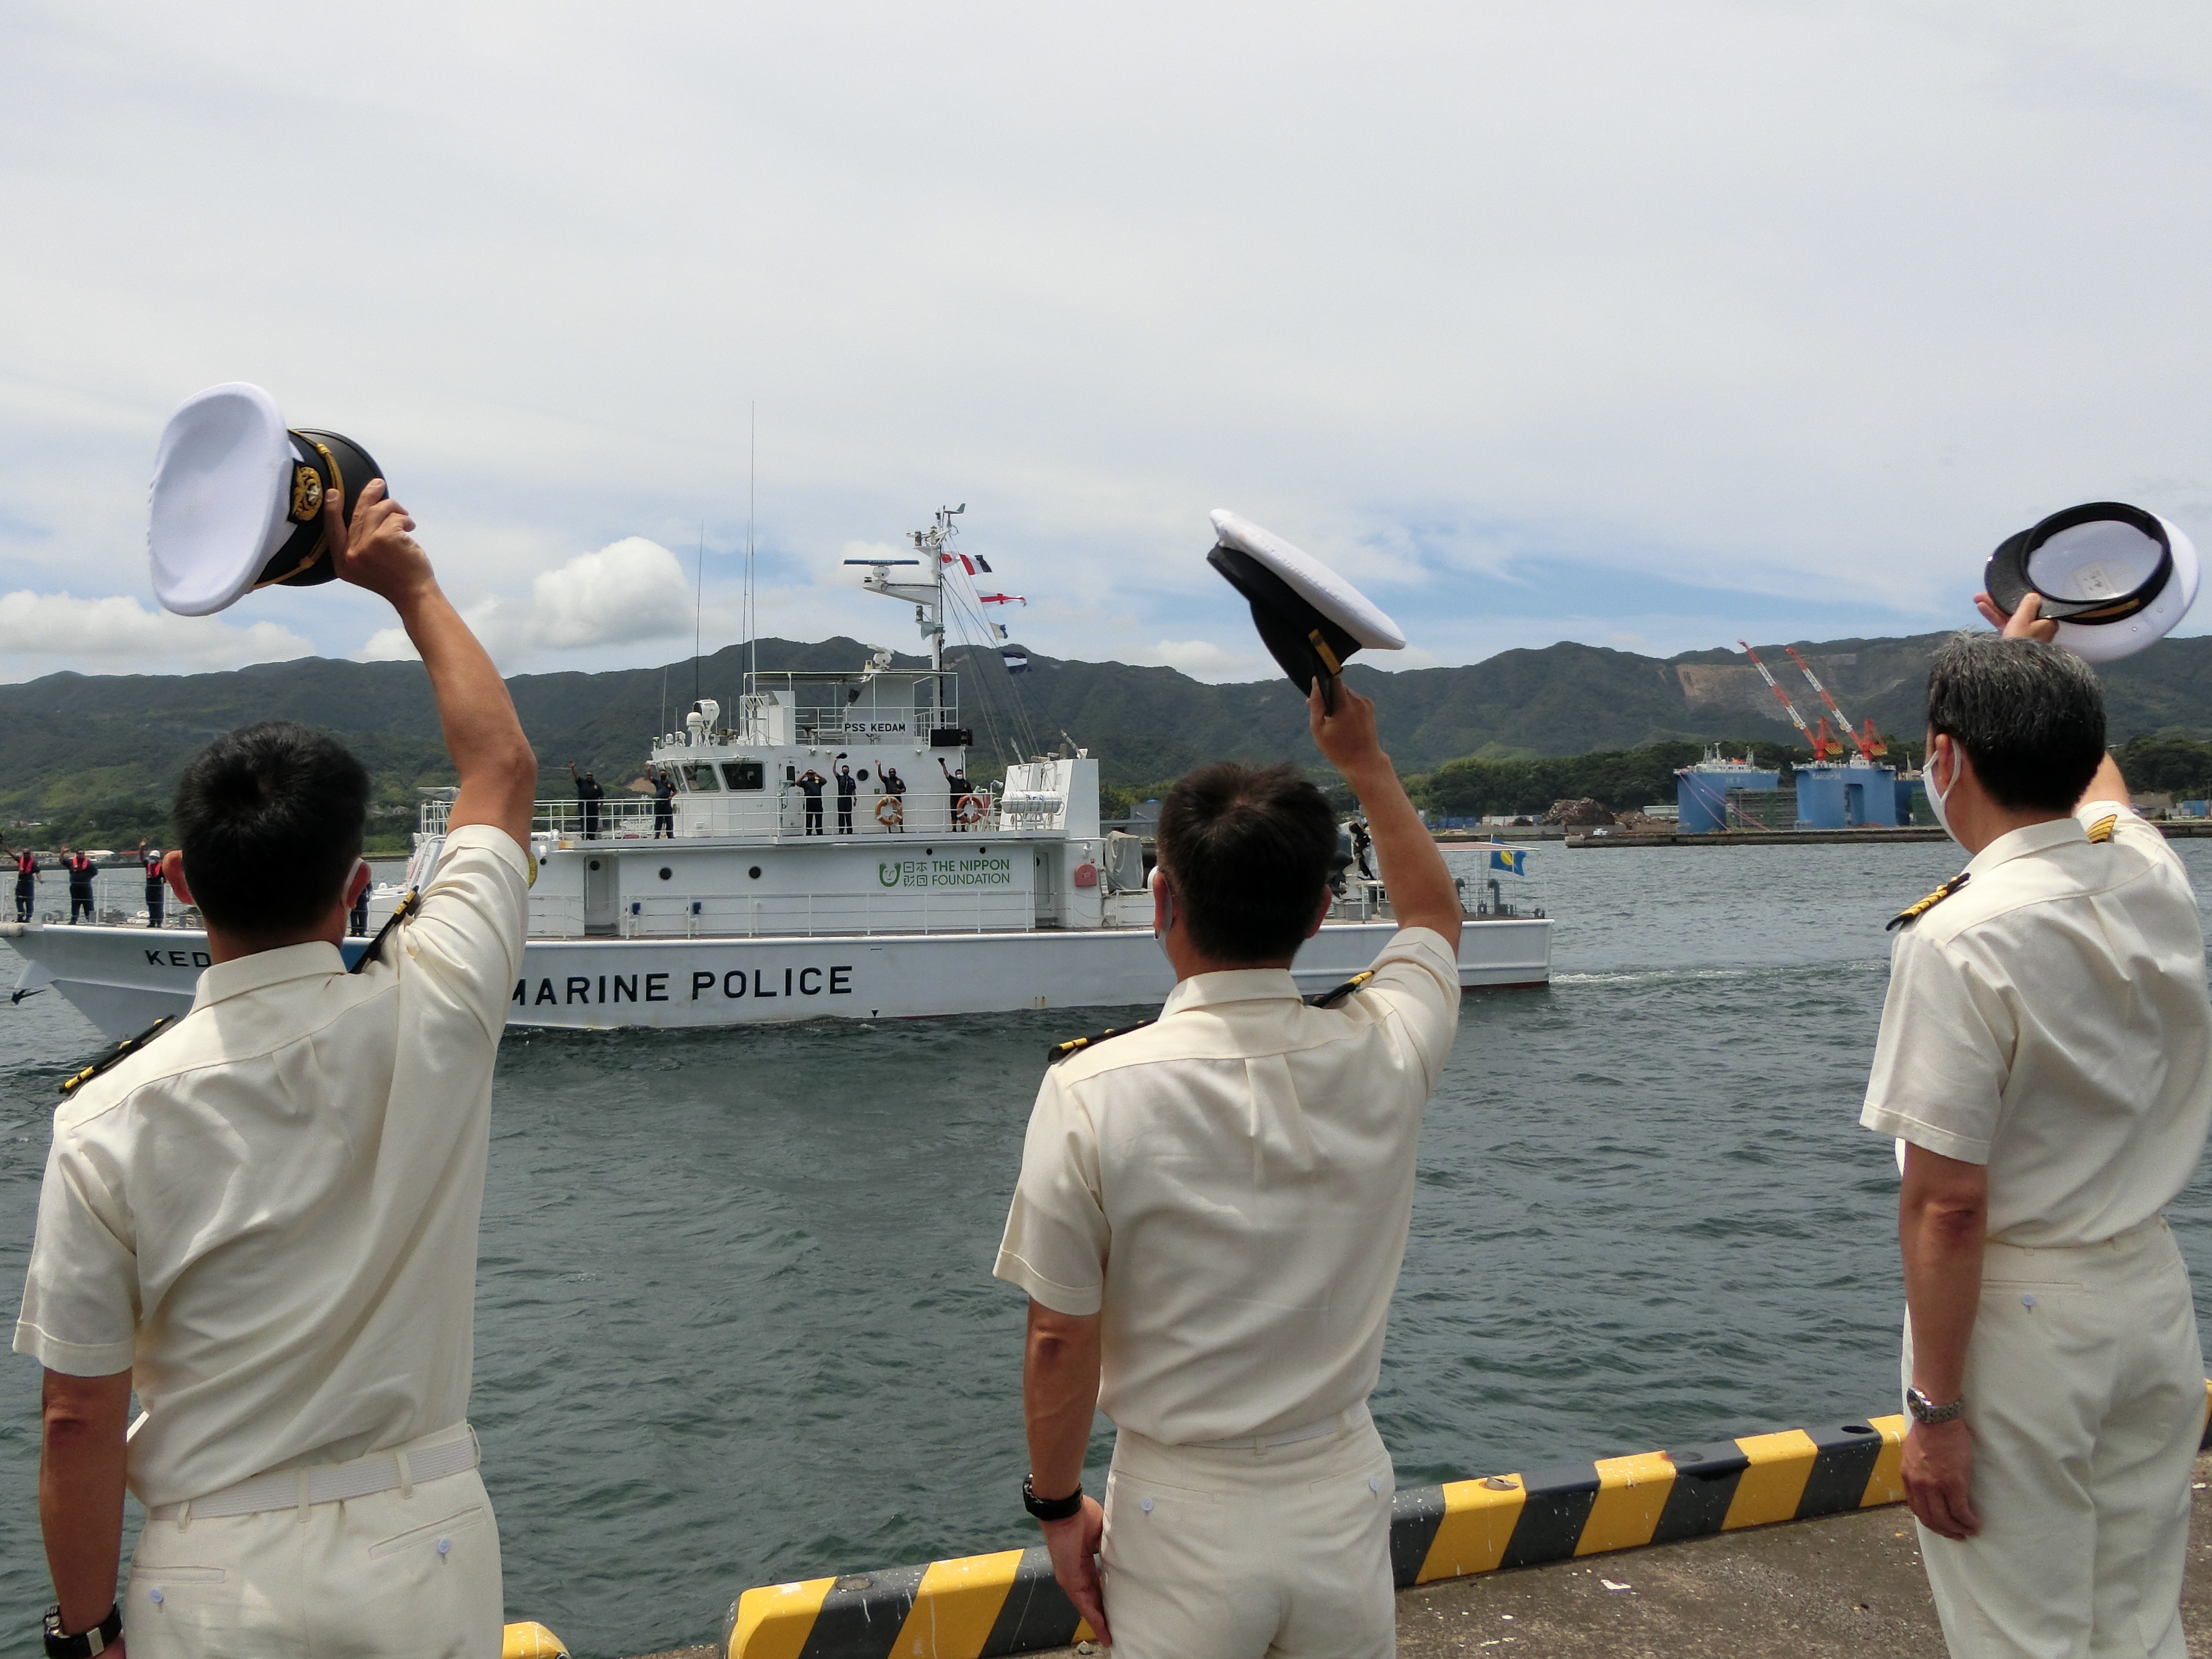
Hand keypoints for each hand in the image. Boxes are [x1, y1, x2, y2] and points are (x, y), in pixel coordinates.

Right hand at [327, 477, 435, 606]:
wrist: (415, 595)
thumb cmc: (397, 578)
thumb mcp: (368, 566)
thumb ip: (360, 545)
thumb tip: (367, 510)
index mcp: (342, 563)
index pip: (332, 531)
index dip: (331, 510)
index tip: (332, 492)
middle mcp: (349, 555)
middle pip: (356, 514)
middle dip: (369, 496)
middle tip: (379, 484)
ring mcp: (365, 546)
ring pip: (376, 511)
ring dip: (394, 509)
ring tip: (405, 518)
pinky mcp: (383, 538)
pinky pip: (394, 517)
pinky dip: (405, 519)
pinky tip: (411, 528)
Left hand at [1040, 1495, 1109, 1644]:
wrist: (1065, 1508)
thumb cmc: (1081, 1514)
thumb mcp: (1101, 1531)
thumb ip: (1110, 1543)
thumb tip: (1125, 1549)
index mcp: (1085, 1559)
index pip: (1098, 1582)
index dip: (1108, 1594)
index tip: (1120, 1604)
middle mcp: (1078, 1572)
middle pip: (1094, 1598)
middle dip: (1105, 1613)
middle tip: (1118, 1628)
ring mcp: (1072, 1578)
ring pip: (1088, 1605)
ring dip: (1100, 1622)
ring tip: (1112, 1636)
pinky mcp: (1069, 1581)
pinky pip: (1083, 1604)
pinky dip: (1094, 1617)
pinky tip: (1104, 1630)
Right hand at [1308, 676, 1385, 776]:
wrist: (1363, 762)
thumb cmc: (1338, 749)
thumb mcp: (1319, 728)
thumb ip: (1316, 703)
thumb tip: (1315, 682)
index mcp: (1344, 704)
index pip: (1333, 679)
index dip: (1323, 683)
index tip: (1317, 695)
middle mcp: (1357, 700)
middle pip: (1339, 686)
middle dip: (1328, 695)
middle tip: (1321, 713)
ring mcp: (1366, 703)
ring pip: (1346, 692)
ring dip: (1337, 701)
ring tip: (1332, 720)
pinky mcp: (1370, 707)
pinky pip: (1354, 699)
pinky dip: (1346, 706)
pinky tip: (1343, 722)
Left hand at [1902, 1418, 1979, 1539]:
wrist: (1937, 1417)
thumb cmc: (1928, 1430)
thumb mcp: (1912, 1453)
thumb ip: (1917, 1470)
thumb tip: (1925, 1482)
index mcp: (1908, 1477)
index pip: (1916, 1508)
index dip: (1930, 1521)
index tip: (1941, 1525)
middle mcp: (1918, 1485)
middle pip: (1930, 1518)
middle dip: (1944, 1531)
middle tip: (1957, 1534)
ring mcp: (1935, 1485)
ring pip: (1945, 1519)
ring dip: (1958, 1529)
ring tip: (1969, 1531)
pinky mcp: (1953, 1483)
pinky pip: (1961, 1511)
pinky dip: (1969, 1521)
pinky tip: (1976, 1523)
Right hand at [1973, 589, 2057, 641]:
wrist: (2014, 669)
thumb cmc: (2021, 641)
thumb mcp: (2023, 619)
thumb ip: (2028, 605)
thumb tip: (2033, 595)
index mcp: (2046, 621)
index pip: (2032, 604)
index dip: (2016, 596)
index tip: (2004, 590)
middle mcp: (2038, 627)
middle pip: (2018, 610)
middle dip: (2000, 601)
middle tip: (1984, 593)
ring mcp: (2025, 635)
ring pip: (2009, 617)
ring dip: (1994, 608)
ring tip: (1977, 598)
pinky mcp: (2015, 641)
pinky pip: (2006, 625)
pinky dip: (1995, 617)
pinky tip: (1982, 608)